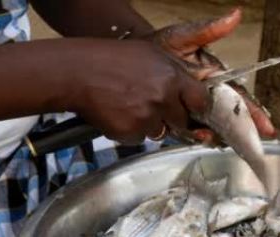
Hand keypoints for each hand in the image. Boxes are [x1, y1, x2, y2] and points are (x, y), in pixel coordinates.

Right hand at [66, 39, 207, 143]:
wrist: (78, 73)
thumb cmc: (111, 60)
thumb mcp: (150, 54)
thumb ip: (174, 72)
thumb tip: (191, 89)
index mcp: (172, 77)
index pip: (200, 100)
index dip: (195, 106)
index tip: (191, 109)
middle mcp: (163, 99)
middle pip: (181, 121)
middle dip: (170, 117)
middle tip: (151, 106)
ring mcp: (147, 118)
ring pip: (159, 132)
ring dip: (148, 124)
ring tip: (129, 106)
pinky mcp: (130, 132)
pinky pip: (138, 139)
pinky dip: (130, 131)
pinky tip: (118, 114)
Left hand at [149, 8, 276, 143]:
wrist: (128, 62)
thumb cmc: (159, 47)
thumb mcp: (181, 38)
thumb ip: (207, 31)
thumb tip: (236, 15)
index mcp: (213, 79)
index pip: (237, 97)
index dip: (252, 112)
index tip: (266, 127)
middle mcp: (206, 96)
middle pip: (228, 117)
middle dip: (240, 130)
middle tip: (249, 143)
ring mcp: (191, 109)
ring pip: (211, 127)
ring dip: (216, 135)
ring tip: (213, 138)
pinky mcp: (175, 119)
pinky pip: (189, 131)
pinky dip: (196, 137)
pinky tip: (200, 139)